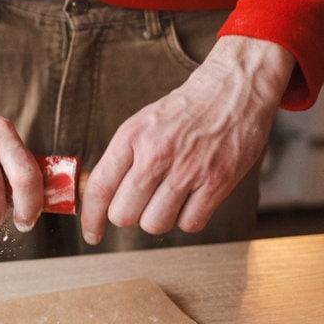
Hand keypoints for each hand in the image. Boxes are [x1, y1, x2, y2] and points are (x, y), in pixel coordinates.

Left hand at [79, 36, 293, 242]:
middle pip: (124, 215)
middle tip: (141, 204)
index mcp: (131, 137)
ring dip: (159, 219)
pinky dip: (189, 219)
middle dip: (129, 216)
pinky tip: (192, 200)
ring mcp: (187, 169)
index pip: (99, 188)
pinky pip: (190, 224)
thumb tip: (97, 198)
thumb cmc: (184, 111)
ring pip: (155, 224)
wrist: (233, 89)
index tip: (92, 233)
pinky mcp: (218, 181)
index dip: (90, 219)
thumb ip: (119, 160)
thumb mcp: (140, 125)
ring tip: (169, 198)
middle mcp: (156, 154)